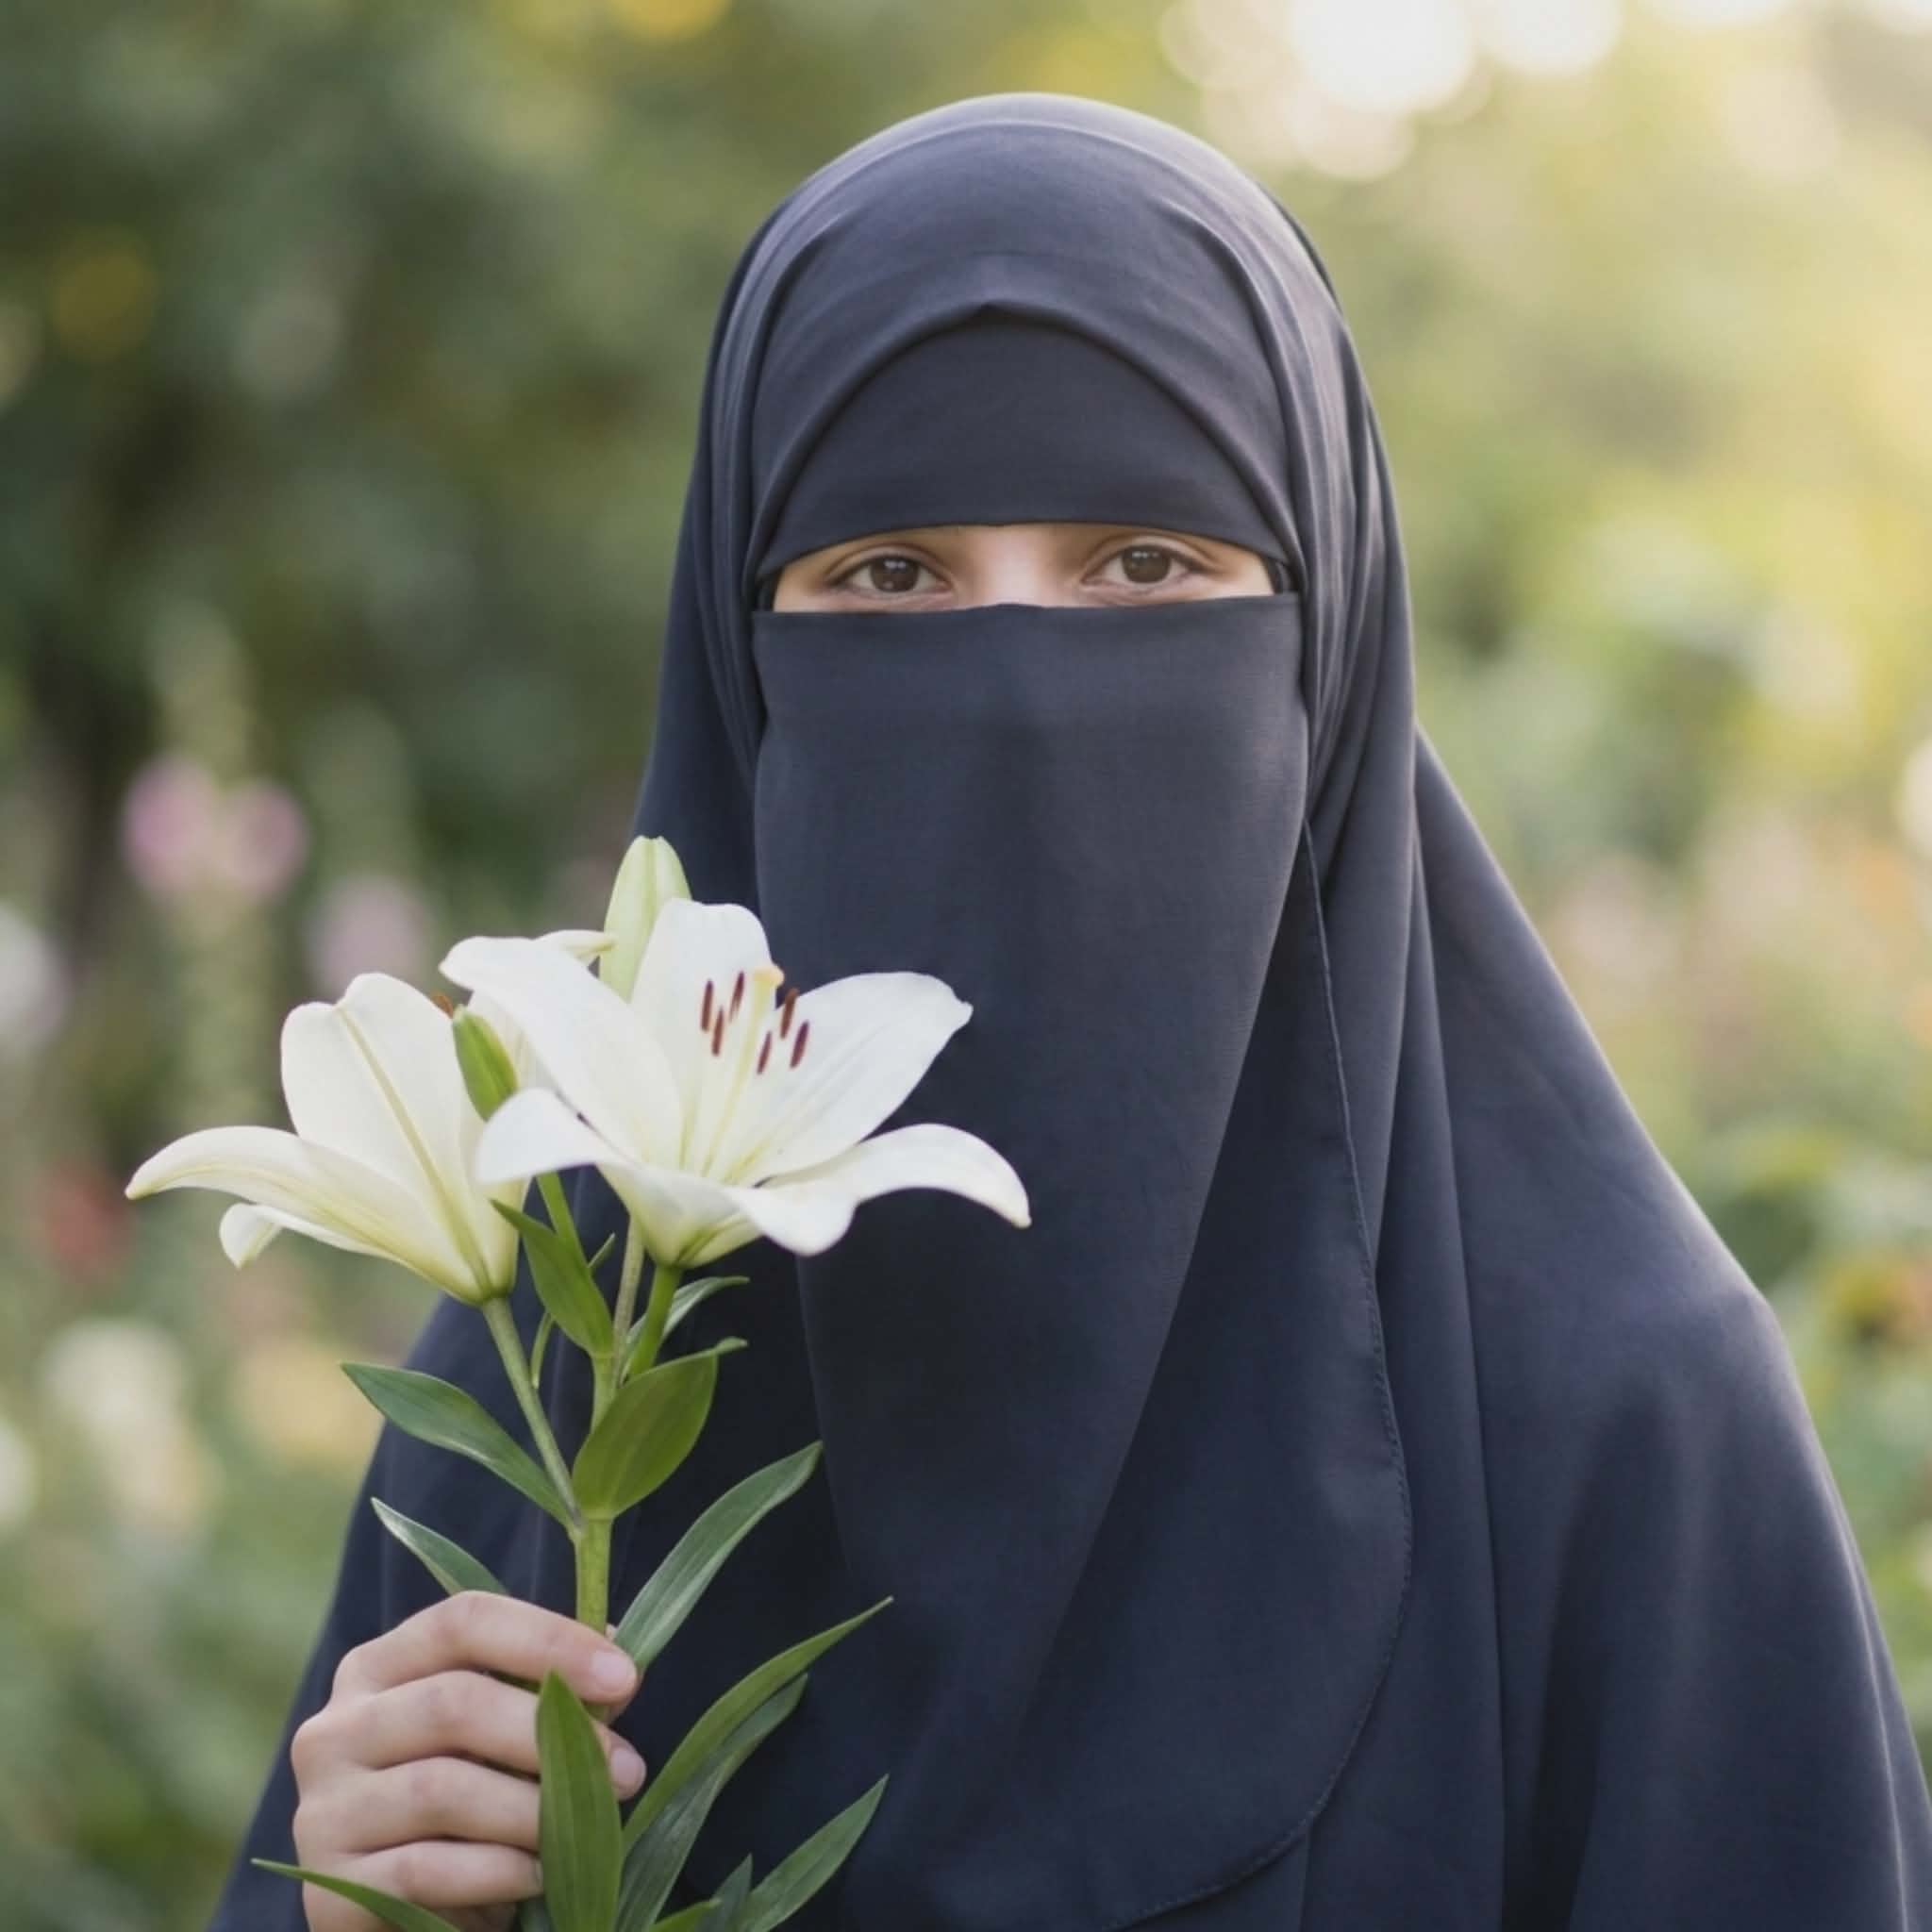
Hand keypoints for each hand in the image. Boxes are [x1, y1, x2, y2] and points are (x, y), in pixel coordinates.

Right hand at [288, 1591, 646, 1931]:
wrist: (399, 1913)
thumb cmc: (466, 1802)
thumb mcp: (501, 1735)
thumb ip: (549, 1689)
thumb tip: (621, 1650)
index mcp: (378, 1667)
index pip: (462, 1621)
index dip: (547, 1640)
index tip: (624, 1676)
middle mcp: (334, 1728)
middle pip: (453, 1703)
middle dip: (553, 1734)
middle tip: (626, 1769)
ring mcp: (322, 1809)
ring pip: (440, 1788)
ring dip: (532, 1809)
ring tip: (589, 1827)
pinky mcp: (327, 1888)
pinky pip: (421, 1870)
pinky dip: (495, 1871)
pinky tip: (538, 1875)